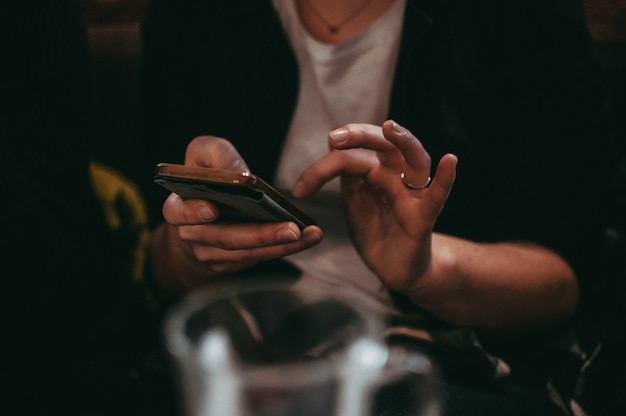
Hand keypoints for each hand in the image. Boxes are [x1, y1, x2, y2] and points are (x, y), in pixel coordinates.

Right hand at [156, 136, 322, 289]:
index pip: (179, 213)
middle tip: (292, 229)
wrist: (203, 209)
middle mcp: (192, 235)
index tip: (212, 210)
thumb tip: (239, 173)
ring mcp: (211, 254)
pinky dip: (282, 249)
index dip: (193, 212)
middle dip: (261, 235)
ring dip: (281, 246)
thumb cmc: (205, 176)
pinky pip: (257, 258)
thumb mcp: (204, 153)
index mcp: (178, 207)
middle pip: (225, 238)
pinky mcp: (231, 263)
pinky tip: (305, 238)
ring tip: (309, 234)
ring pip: (246, 253)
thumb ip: (217, 154)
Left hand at [292, 120, 456, 293]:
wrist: (393, 267)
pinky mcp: (423, 217)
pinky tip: (450, 161)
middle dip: (360, 135)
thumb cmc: (376, 231)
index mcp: (375, 171)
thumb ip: (346, 175)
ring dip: (403, 140)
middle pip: (385, 144)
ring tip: (390, 128)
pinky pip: (437, 196)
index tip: (301, 187)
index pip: (352, 155)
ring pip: (415, 158)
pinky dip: (444, 179)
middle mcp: (396, 176)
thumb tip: (332, 143)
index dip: (325, 166)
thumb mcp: (354, 200)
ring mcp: (412, 194)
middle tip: (336, 137)